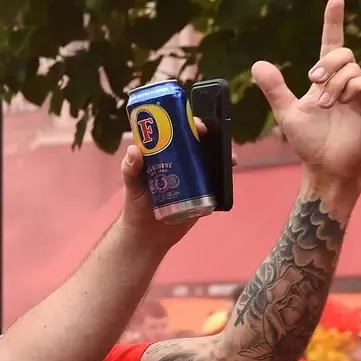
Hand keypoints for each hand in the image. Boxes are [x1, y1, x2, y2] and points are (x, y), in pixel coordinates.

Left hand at [117, 118, 230, 247]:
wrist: (148, 235)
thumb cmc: (135, 207)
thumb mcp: (131, 186)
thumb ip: (130, 170)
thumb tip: (135, 150)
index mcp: (161, 156)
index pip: (175, 133)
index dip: (185, 124)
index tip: (194, 124)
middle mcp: (178, 162)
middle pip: (195, 143)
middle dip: (207, 136)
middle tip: (211, 136)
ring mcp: (192, 177)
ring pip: (209, 159)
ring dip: (221, 154)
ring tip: (229, 156)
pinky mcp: (202, 192)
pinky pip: (216, 180)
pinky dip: (225, 174)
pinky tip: (230, 169)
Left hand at [251, 0, 360, 188]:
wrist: (325, 166)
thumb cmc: (308, 142)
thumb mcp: (287, 112)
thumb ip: (274, 88)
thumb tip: (258, 64)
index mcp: (326, 79)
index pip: (332, 43)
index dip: (333, 22)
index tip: (335, 0)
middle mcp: (346, 81)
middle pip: (342, 53)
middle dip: (326, 64)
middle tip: (313, 82)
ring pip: (353, 68)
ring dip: (335, 84)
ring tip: (326, 105)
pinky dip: (355, 88)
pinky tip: (345, 102)